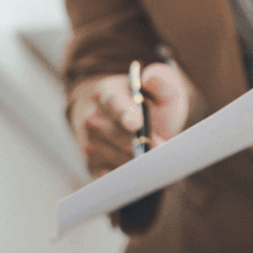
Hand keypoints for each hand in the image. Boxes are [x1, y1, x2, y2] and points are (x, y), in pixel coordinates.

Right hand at [68, 63, 191, 176]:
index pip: (113, 102)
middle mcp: (91, 118)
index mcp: (106, 93)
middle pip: (115, 135)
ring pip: (116, 156)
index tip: (136, 123)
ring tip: (152, 154)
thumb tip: (149, 77)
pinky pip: (111, 175)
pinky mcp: (92, 166)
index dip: (124, 113)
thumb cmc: (151, 105)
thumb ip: (161, 80)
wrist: (139, 126)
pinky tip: (139, 168)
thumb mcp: (162, 88)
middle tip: (160, 145)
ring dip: (137, 159)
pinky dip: (129, 175)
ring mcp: (89, 143)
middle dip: (141, 143)